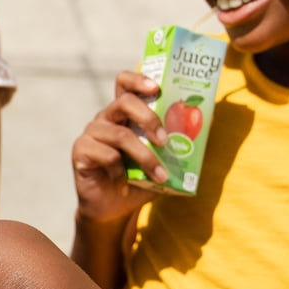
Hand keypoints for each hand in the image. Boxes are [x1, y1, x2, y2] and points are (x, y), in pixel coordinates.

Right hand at [70, 70, 164, 224]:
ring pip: (121, 136)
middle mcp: (106, 118)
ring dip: (145, 157)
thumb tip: (207, 125)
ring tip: (159, 175)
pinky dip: (121, 174)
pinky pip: (107, 156)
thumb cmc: (140, 180)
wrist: (114, 209)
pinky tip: (125, 186)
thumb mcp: (163, 161)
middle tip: (165, 140)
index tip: (156, 87)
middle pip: (124, 102)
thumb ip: (177, 143)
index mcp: (124, 114)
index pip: (125, 84)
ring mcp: (91, 133)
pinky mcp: (81, 151)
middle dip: (149, 118)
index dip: (138, 80)